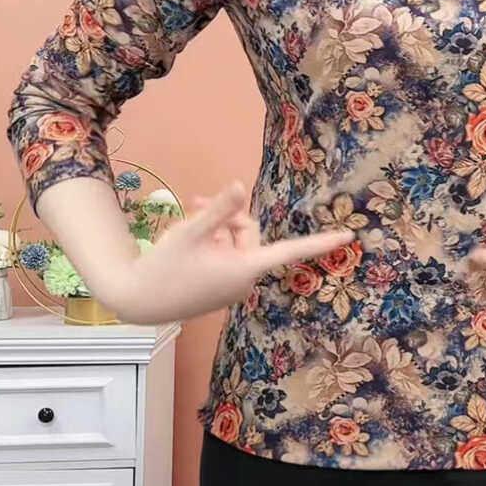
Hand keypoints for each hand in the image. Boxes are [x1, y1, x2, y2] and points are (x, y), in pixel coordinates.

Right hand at [109, 179, 353, 324]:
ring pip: (236, 241)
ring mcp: (233, 286)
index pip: (291, 250)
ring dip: (217, 226)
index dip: (321, 243)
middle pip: (249, 232)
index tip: (349, 237)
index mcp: (244, 268)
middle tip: (198, 201)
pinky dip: (214, 241)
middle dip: (228, 215)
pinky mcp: (221, 287)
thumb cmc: (163, 266)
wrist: (136, 301)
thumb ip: (218, 208)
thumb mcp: (190, 231)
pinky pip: (228, 255)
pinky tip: (191, 233)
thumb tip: (241, 184)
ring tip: (189, 217)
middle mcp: (244, 279)